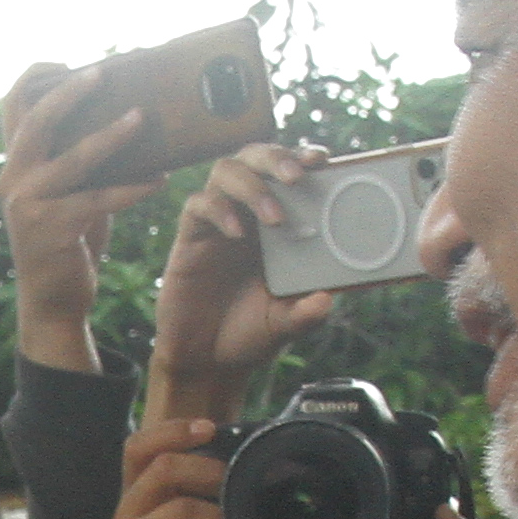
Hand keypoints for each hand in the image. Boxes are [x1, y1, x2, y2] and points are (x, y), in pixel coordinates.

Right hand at [0, 62, 167, 352]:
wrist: (54, 300)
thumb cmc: (68, 240)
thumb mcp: (66, 193)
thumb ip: (78, 160)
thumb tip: (125, 115)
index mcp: (14, 165)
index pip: (12, 107)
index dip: (34, 77)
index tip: (64, 61)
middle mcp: (12, 180)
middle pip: (36, 121)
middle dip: (69, 92)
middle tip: (102, 73)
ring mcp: (28, 205)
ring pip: (72, 158)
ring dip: (110, 135)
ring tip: (141, 117)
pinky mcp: (54, 229)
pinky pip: (100, 199)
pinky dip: (133, 188)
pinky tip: (160, 179)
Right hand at [151, 144, 336, 425]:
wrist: (207, 361)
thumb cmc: (250, 334)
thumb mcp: (286, 324)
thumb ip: (306, 313)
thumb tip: (326, 300)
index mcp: (278, 224)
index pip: (288, 174)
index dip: (302, 158)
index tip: (323, 159)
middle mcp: (248, 214)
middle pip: (256, 157)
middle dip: (277, 158)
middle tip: (299, 175)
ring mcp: (218, 223)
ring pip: (227, 170)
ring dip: (253, 185)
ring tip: (274, 217)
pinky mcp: (191, 238)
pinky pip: (199, 205)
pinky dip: (219, 210)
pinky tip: (236, 233)